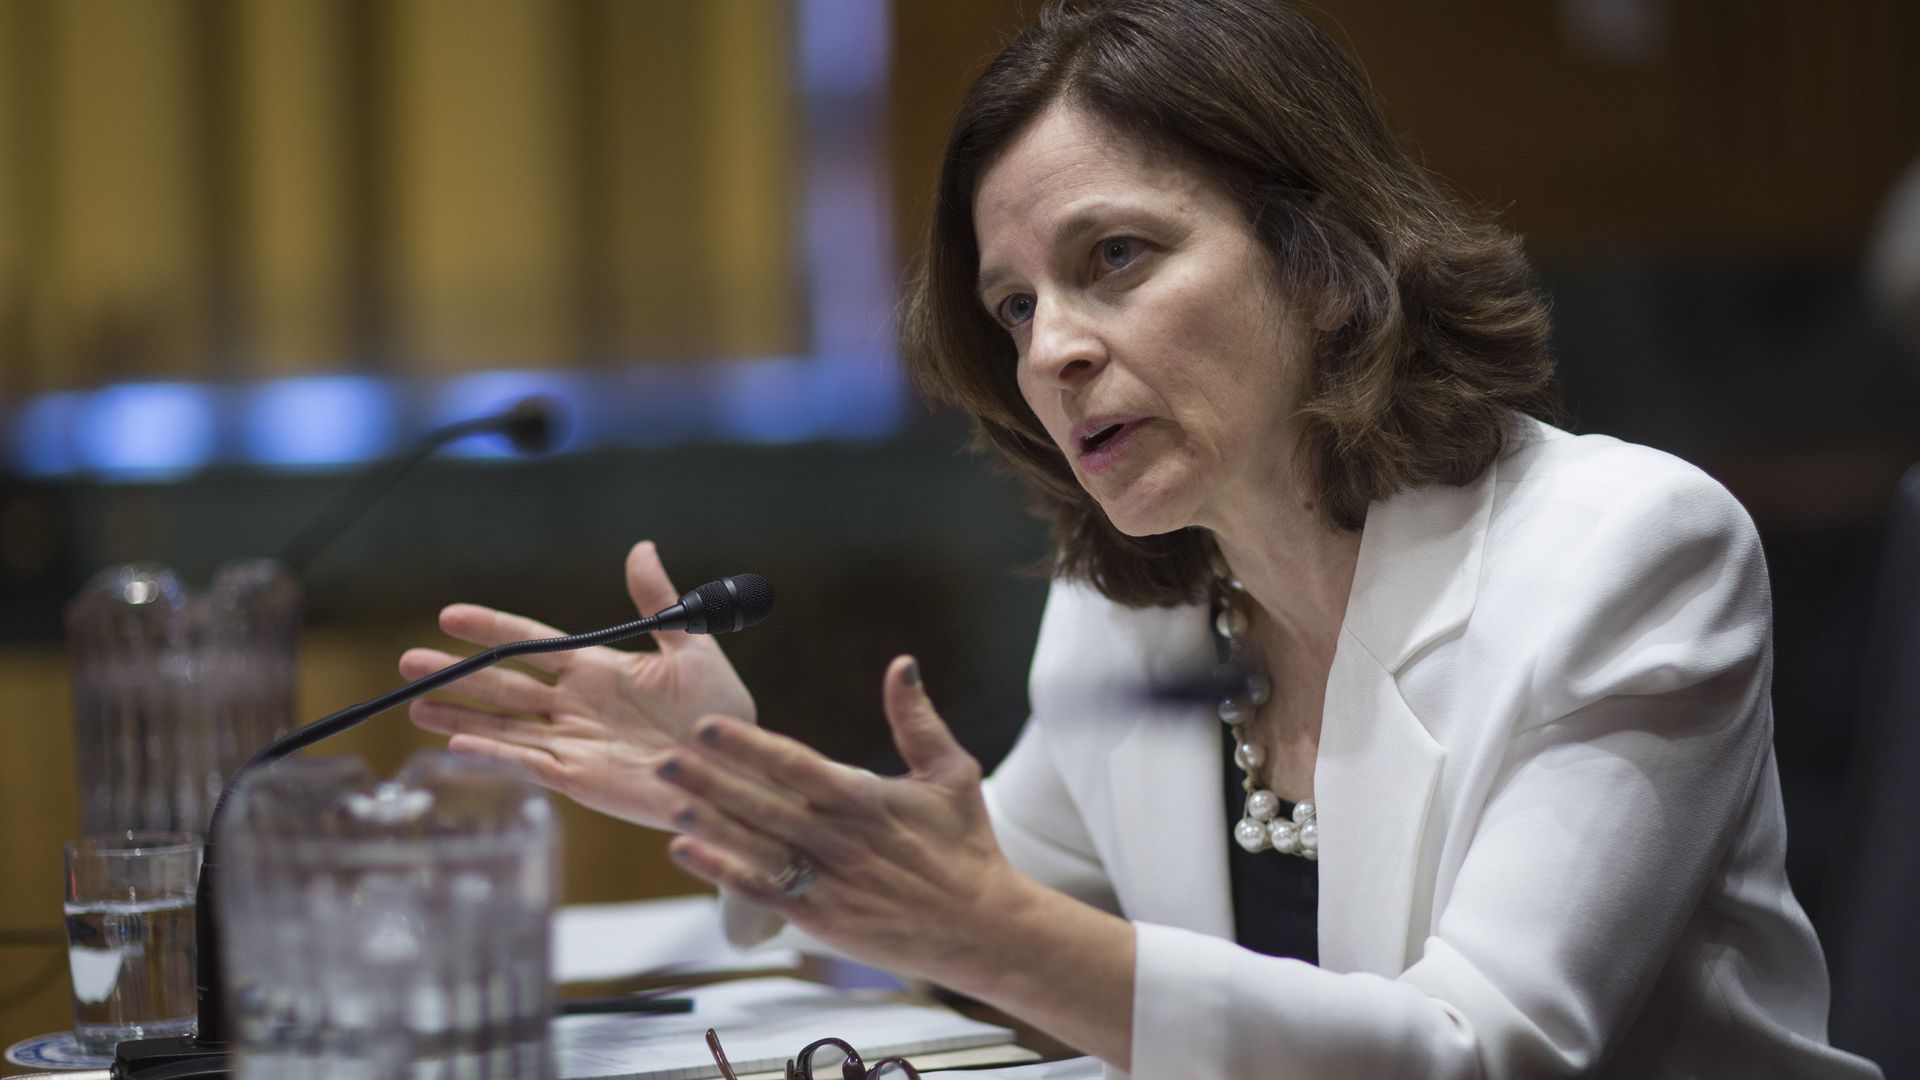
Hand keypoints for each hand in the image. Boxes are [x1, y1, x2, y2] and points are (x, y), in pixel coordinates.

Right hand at [399, 541, 755, 831]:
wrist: (735, 766)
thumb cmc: (718, 710)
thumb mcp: (692, 647)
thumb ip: (659, 602)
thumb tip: (642, 547)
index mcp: (597, 669)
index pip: (531, 644)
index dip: (491, 629)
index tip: (449, 615)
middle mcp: (576, 705)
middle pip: (504, 685)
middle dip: (457, 674)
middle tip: (408, 661)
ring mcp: (573, 743)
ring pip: (503, 725)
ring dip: (460, 717)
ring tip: (414, 705)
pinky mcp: (580, 779)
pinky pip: (528, 763)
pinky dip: (494, 754)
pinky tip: (457, 745)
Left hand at [657, 656, 1027, 983]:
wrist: (981, 928)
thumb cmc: (967, 846)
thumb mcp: (952, 773)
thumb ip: (918, 719)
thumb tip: (903, 663)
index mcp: (866, 800)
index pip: (795, 766)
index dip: (748, 746)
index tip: (707, 725)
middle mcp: (840, 841)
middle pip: (763, 805)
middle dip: (710, 781)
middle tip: (662, 758)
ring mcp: (828, 883)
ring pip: (755, 848)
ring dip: (709, 824)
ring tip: (667, 799)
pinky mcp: (821, 919)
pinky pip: (762, 892)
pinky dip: (722, 872)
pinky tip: (686, 851)